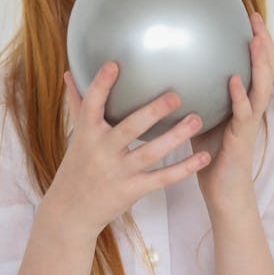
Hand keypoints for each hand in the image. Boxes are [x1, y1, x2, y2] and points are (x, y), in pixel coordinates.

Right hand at [48, 61, 210, 238]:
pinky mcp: (132, 190)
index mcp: (87, 133)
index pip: (92, 104)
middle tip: (176, 96)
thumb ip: (77, 103)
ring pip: (150, 152)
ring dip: (175, 136)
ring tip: (197, 119)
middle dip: (152, 112)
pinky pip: (161, 178)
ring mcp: (118, 172)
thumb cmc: (77, 166)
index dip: (102, 85)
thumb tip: (70, 72)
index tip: (115, 64)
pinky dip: (184, 169)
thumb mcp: (77, 135)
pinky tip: (204, 157)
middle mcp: (102, 151)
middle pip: (129, 128)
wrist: (72, 210)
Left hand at [191, 13, 273, 215]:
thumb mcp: (201, 117)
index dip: (257, 41)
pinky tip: (233, 80)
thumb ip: (196, 95)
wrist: (222, 190)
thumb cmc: (211, 155)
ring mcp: (249, 122)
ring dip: (259, 63)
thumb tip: (170, 72)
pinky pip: (243, 114)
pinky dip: (240, 96)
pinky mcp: (241, 138)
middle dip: (263, 42)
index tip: (250, 15)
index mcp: (245, 101)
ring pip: (262, 87)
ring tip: (255, 41)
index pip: (256, 65)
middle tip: (256, 18)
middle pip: (266, 69)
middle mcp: (252, 108)